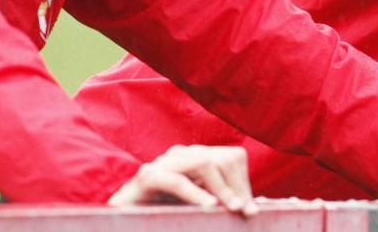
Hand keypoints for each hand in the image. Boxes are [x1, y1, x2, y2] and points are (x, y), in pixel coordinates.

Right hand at [107, 144, 257, 216]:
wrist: (123, 222)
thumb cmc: (164, 215)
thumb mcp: (198, 208)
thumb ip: (221, 204)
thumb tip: (254, 208)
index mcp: (197, 157)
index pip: (232, 158)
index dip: (244, 183)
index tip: (252, 210)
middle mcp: (182, 154)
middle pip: (222, 159)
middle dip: (237, 187)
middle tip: (244, 213)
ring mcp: (164, 162)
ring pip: (204, 164)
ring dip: (222, 189)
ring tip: (232, 210)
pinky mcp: (147, 177)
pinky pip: (177, 180)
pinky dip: (195, 194)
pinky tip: (208, 207)